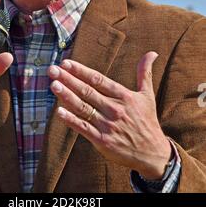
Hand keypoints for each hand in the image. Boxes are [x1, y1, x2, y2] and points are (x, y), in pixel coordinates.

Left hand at [49, 51, 171, 179]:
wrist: (153, 154)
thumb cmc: (147, 121)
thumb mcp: (147, 95)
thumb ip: (145, 73)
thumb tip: (152, 53)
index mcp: (123, 96)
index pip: (98, 79)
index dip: (81, 71)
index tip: (66, 63)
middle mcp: (114, 109)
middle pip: (87, 91)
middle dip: (68, 79)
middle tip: (52, 70)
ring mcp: (108, 125)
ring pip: (83, 107)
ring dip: (67, 96)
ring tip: (53, 85)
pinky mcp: (103, 141)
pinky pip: (83, 128)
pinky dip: (71, 120)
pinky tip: (59, 112)